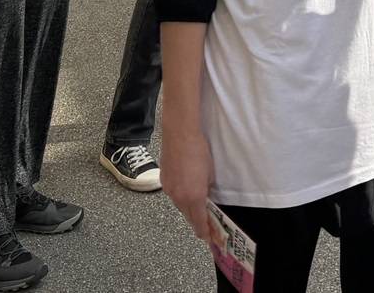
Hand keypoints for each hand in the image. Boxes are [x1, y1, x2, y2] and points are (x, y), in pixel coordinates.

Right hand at [161, 126, 213, 244]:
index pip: (199, 222)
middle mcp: (179, 198)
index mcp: (193, 197)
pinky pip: (174, 195)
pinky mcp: (163, 181)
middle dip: (197, 221)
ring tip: (196, 207)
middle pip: (188, 216)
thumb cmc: (199, 151)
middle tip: (205, 226)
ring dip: (188, 208)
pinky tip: (186, 190)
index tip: (209, 239)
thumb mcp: (210, 173)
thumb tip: (206, 195)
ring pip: (180, 206)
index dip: (205, 232)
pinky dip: (181, 196)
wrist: (179, 134)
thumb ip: (207, 189)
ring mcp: (169, 190)